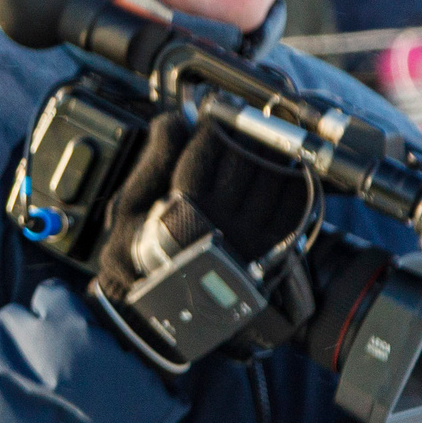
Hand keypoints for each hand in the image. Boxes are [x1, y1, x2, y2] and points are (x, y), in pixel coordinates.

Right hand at [97, 111, 309, 300]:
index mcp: (182, 212)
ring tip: (268, 136)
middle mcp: (220, 225)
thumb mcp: (128, 209)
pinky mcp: (268, 250)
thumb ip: (151, 161)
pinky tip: (287, 166)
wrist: (162, 309)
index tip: (214, 113)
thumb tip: (172, 118)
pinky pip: (291, 207)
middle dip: (247, 134)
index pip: (203, 157)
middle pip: (243, 163)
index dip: (212, 130)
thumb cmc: (138, 256)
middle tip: (247, 118)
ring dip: (273, 152)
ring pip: (271, 181)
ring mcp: (249, 238)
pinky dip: (294, 181)